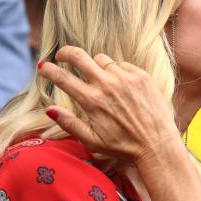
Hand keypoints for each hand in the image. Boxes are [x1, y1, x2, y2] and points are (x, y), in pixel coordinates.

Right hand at [38, 46, 181, 164]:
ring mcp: (126, 78)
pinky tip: (122, 87)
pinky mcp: (141, 75)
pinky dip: (118, 72)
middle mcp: (107, 85)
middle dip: (66, 53)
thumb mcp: (92, 141)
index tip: (43, 66)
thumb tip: (49, 109)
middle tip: (62, 55)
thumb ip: (69, 123)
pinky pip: (122, 65)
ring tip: (101, 81)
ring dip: (96, 66)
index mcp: (91, 101)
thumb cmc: (124, 147)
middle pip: (78, 56)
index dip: (48, 70)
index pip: (62, 77)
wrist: (157, 144)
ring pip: (101, 59)